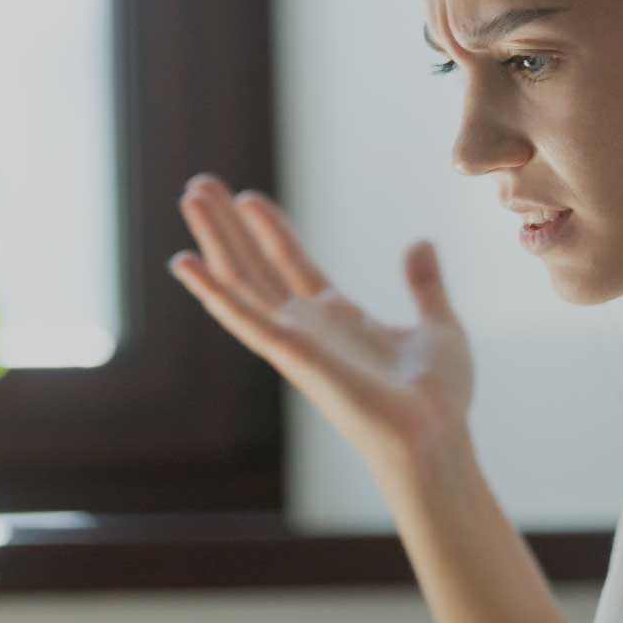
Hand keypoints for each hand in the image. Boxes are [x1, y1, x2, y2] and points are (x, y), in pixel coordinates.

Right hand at [168, 173, 476, 474]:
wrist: (435, 437)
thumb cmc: (439, 399)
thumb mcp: (438, 326)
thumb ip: (424, 285)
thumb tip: (421, 242)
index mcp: (339, 320)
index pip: (292, 264)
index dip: (270, 230)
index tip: (248, 197)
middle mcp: (308, 328)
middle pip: (255, 267)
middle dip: (227, 227)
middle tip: (198, 185)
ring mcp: (295, 342)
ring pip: (242, 281)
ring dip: (214, 239)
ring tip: (190, 195)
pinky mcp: (292, 356)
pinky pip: (244, 319)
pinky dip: (212, 291)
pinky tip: (183, 262)